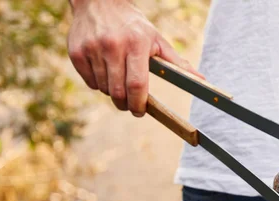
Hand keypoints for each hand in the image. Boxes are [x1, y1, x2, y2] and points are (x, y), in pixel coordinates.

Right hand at [67, 0, 203, 116]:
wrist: (99, 1)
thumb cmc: (134, 26)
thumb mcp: (157, 40)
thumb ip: (177, 63)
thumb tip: (201, 80)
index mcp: (136, 44)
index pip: (138, 85)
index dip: (139, 104)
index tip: (141, 111)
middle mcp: (112, 46)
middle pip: (119, 92)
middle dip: (126, 104)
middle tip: (130, 105)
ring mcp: (92, 49)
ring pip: (104, 89)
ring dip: (113, 93)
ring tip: (118, 80)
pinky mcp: (76, 52)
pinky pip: (90, 82)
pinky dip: (98, 84)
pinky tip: (105, 71)